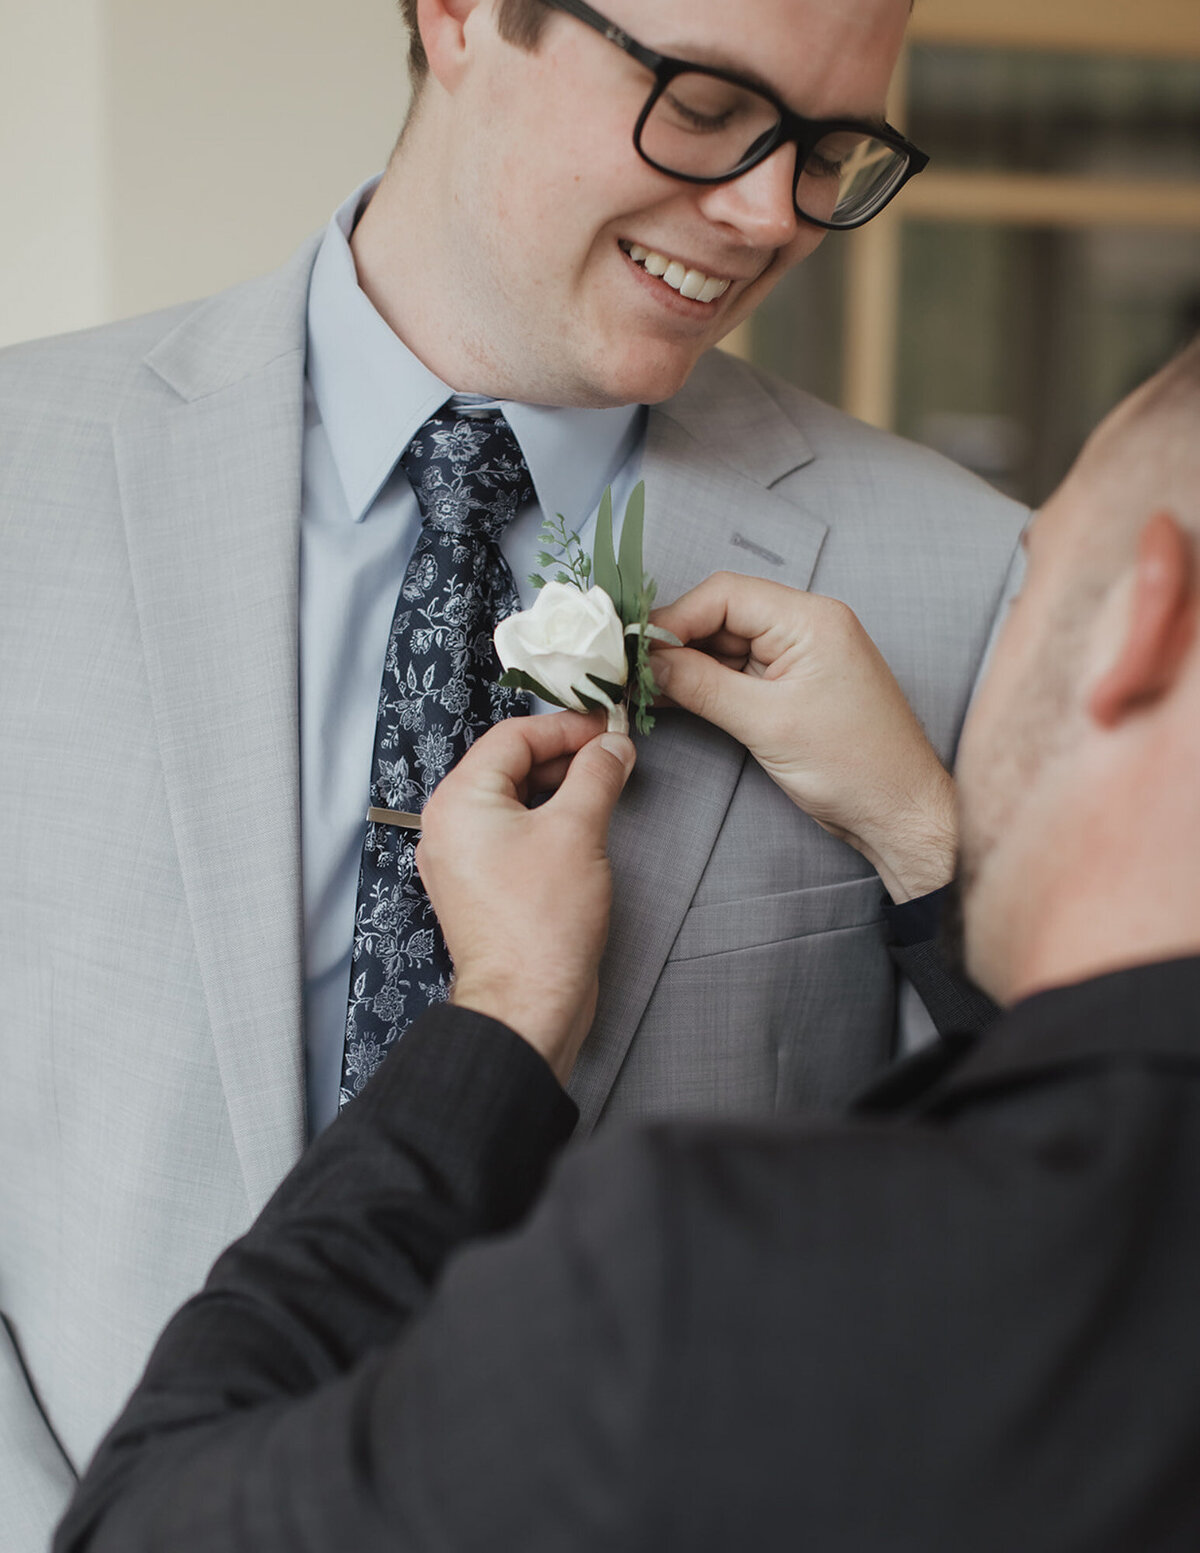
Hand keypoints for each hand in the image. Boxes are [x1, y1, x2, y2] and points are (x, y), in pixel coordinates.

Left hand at [416, 713, 635, 1082]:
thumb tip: (613, 746)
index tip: (609, 729)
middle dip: (565, 758)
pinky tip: (584, 827)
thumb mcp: (578, 830)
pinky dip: (547, 822)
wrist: (527, 1004)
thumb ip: (597, 775)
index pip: (513, 737)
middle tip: (614, 757)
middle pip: (510, 766)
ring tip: (606, 789)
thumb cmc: (542, 921)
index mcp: (459, 800)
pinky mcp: (481, 886)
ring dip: (560, 790)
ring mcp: (462, 859)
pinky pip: (512, 835)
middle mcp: (449, 825)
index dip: (566, 727)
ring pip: (514, 801)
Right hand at [651, 574, 955, 902]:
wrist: (899, 814)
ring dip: (683, 667)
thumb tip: (648, 662)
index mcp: (811, 619)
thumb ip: (701, 685)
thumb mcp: (767, 723)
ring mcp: (799, 658)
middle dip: (672, 643)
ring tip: (638, 688)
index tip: (633, 650)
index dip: (672, 619)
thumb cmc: (855, 768)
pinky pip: (737, 674)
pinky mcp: (791, 689)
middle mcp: (806, 627)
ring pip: (724, 646)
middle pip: (720, 615)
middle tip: (626, 671)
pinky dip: (703, 685)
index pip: (724, 594)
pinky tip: (668, 699)